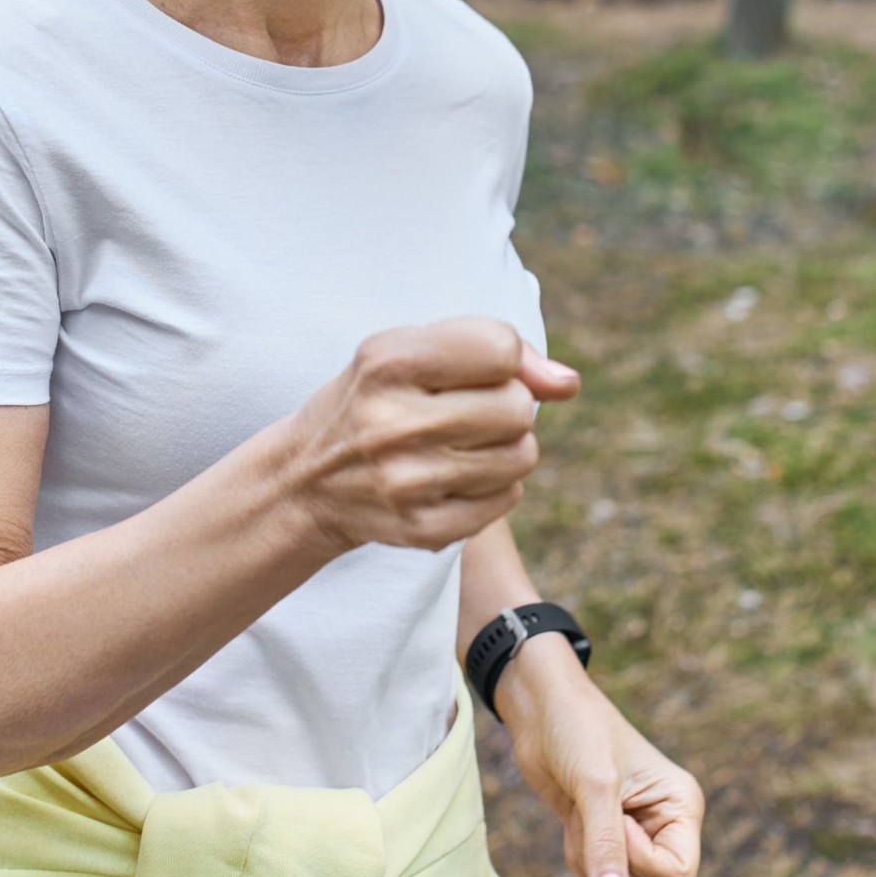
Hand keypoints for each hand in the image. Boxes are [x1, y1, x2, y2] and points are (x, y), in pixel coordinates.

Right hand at [284, 317, 581, 555]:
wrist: (305, 478)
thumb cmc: (375, 398)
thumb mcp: (411, 350)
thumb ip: (496, 349)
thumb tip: (569, 384)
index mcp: (387, 362)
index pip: (499, 347)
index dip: (501, 358)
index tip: (472, 369)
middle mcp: (392, 422)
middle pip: (517, 407)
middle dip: (506, 405)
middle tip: (467, 412)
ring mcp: (407, 482)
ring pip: (522, 455)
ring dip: (506, 447)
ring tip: (463, 444)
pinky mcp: (421, 528)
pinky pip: (507, 498)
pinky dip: (495, 486)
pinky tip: (456, 477)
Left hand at [495, 641, 704, 876]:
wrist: (539, 709)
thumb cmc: (577, 729)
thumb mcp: (594, 785)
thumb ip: (605, 844)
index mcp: (681, 805)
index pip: (677, 873)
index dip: (639, 859)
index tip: (614, 821)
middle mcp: (664, 824)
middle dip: (609, 859)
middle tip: (588, 815)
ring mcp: (634, 833)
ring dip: (588, 857)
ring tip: (579, 811)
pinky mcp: (604, 836)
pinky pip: (596, 873)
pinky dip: (578, 855)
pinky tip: (572, 818)